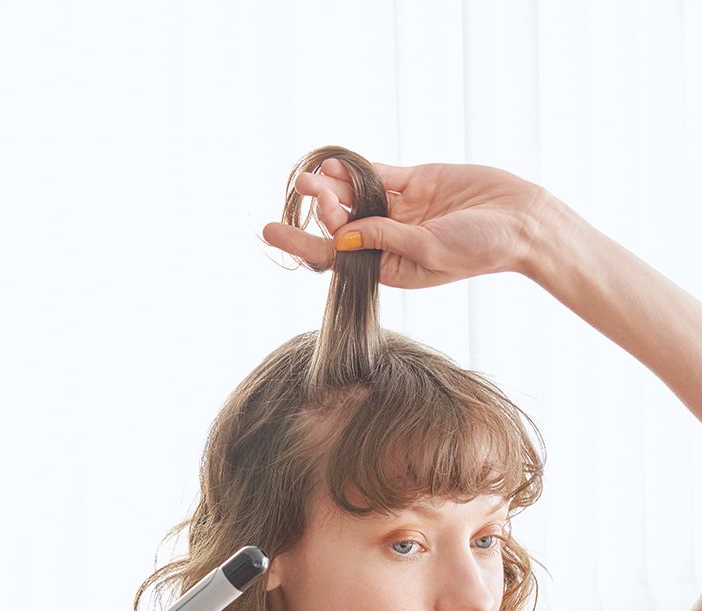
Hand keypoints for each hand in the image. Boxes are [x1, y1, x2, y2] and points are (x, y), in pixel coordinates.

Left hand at [262, 157, 553, 288]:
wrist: (521, 221)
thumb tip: (341, 235)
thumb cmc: (481, 248)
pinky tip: (333, 163)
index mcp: (388, 267)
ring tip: (307, 176)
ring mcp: (400, 210)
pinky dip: (355, 169)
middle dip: (319, 209)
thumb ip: (386, 240)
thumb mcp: (429, 251)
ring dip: (331, 186)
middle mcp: (389, 240)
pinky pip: (376, 175)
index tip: (269, 230)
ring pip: (355, 196)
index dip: (300, 244)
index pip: (334, 257)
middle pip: (339, 224)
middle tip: (305, 191)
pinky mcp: (414, 184)